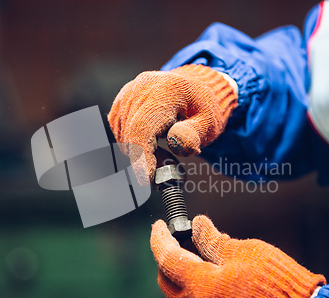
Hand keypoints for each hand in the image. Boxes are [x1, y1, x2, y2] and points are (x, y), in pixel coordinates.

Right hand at [108, 65, 236, 183]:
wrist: (196, 87)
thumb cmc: (203, 108)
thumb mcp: (208, 123)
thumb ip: (193, 135)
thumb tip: (177, 146)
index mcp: (165, 90)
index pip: (143, 127)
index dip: (142, 155)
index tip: (147, 178)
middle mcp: (141, 88)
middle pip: (130, 133)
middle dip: (145, 157)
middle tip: (169, 164)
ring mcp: (128, 93)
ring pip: (122, 135)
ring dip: (139, 150)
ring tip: (165, 147)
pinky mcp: (121, 101)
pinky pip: (119, 131)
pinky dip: (133, 142)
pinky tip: (152, 140)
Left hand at [150, 215, 324, 297]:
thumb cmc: (277, 282)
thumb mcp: (243, 251)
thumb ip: (212, 240)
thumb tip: (197, 226)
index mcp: (201, 287)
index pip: (167, 259)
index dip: (159, 239)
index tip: (158, 227)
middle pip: (168, 281)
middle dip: (167, 259)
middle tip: (178, 240)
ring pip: (183, 294)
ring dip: (186, 273)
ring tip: (203, 252)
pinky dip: (200, 286)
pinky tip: (216, 272)